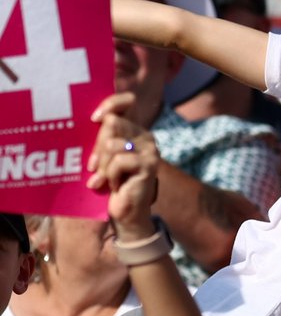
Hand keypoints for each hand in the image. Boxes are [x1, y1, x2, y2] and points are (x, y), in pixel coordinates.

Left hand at [86, 94, 159, 236]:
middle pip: (112, 124)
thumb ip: (104, 136)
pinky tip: (116, 185)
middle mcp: (146, 136)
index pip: (127, 102)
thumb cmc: (112, 183)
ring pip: (112, 144)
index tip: (93, 118)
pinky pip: (119, 161)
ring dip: (103, 165)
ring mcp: (151, 150)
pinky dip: (111, 175)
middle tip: (94, 167)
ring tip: (106, 179)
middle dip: (98, 147)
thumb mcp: (104, 156)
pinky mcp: (149, 165)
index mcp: (135, 130)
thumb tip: (101, 119)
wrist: (126, 213)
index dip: (109, 104)